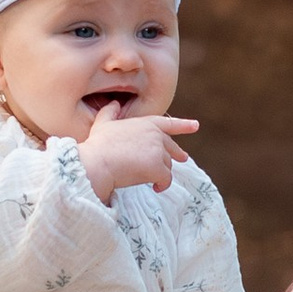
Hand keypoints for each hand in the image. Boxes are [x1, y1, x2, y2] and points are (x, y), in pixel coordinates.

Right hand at [77, 111, 196, 202]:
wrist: (97, 163)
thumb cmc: (98, 145)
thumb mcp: (103, 123)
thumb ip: (110, 112)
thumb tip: (113, 103)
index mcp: (146, 124)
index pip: (169, 123)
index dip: (183, 125)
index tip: (195, 126)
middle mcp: (156, 135)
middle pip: (171, 148)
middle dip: (177, 153)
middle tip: (183, 158)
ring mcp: (158, 151)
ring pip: (167, 165)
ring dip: (161, 173)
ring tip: (151, 179)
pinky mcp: (158, 168)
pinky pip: (166, 179)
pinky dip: (162, 185)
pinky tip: (156, 188)